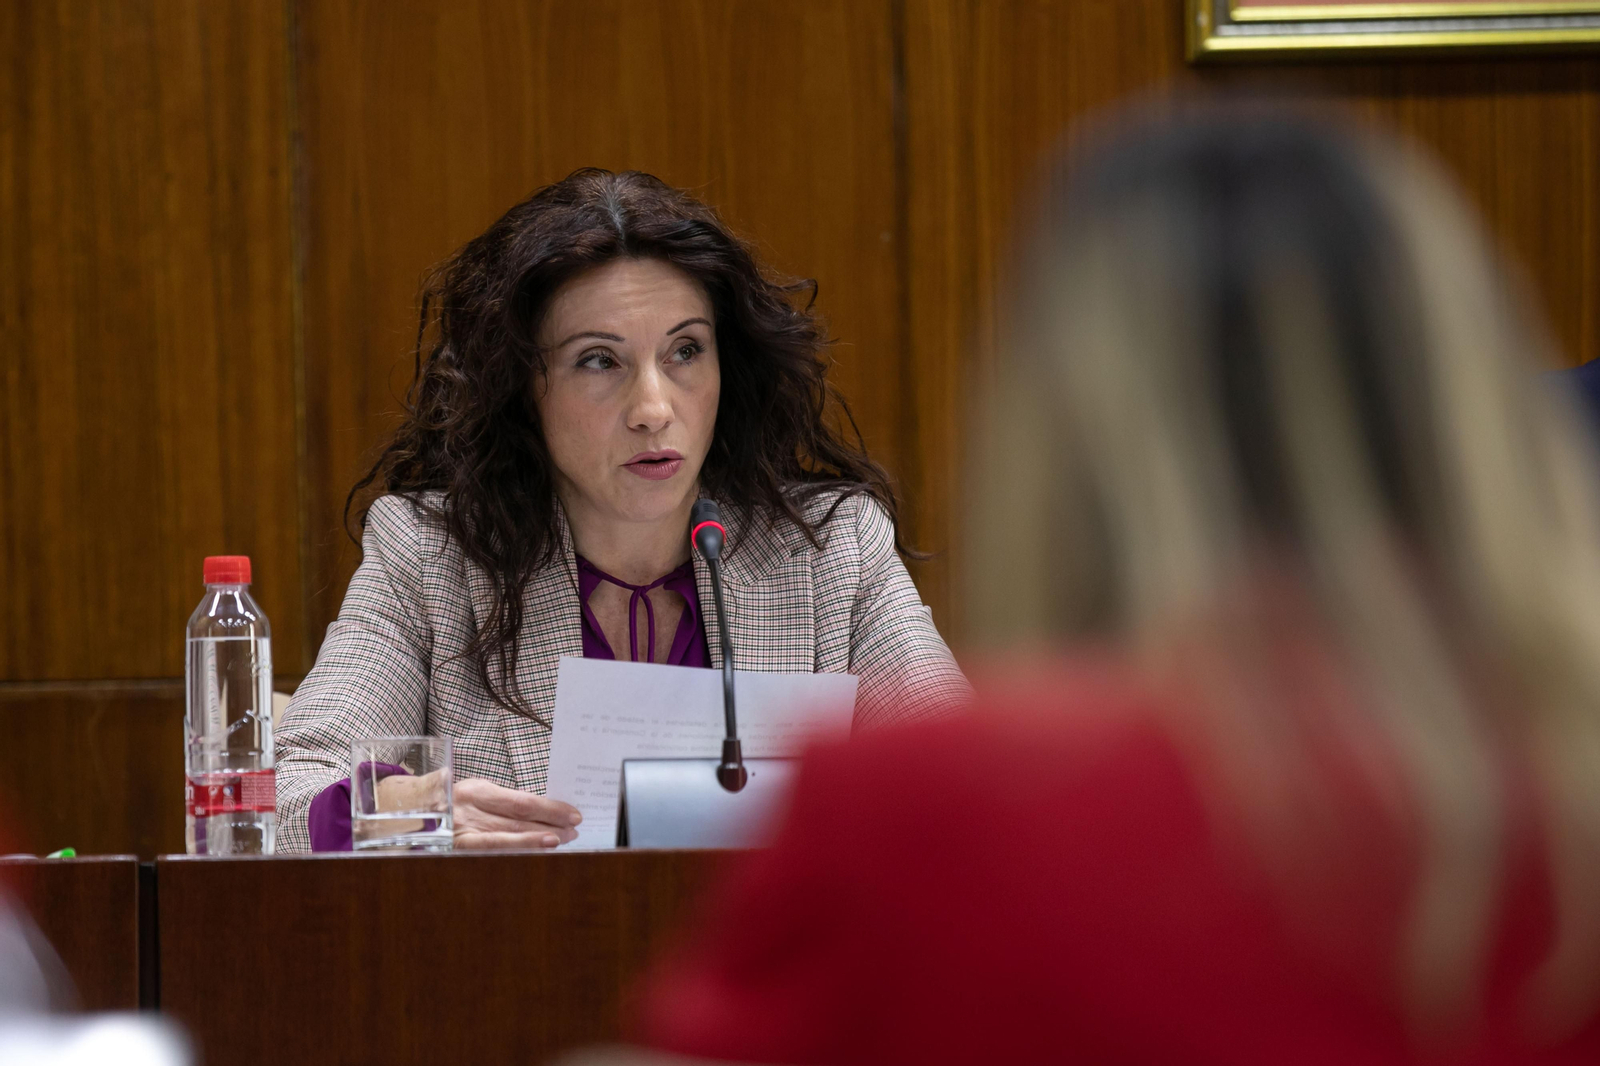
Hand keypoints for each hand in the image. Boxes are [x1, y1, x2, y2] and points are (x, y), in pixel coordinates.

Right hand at [451, 777, 582, 849]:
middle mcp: (466, 811)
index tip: (573, 814)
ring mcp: (459, 835)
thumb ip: (503, 803)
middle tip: (573, 830)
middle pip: (517, 822)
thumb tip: (543, 812)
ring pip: (505, 841)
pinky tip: (533, 855)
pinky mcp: (455, 853)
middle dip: (549, 826)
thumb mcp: (476, 794)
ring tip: (561, 841)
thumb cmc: (452, 802)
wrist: (407, 814)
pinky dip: (515, 854)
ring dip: (537, 842)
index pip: (521, 801)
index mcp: (475, 790)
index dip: (550, 808)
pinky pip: (490, 855)